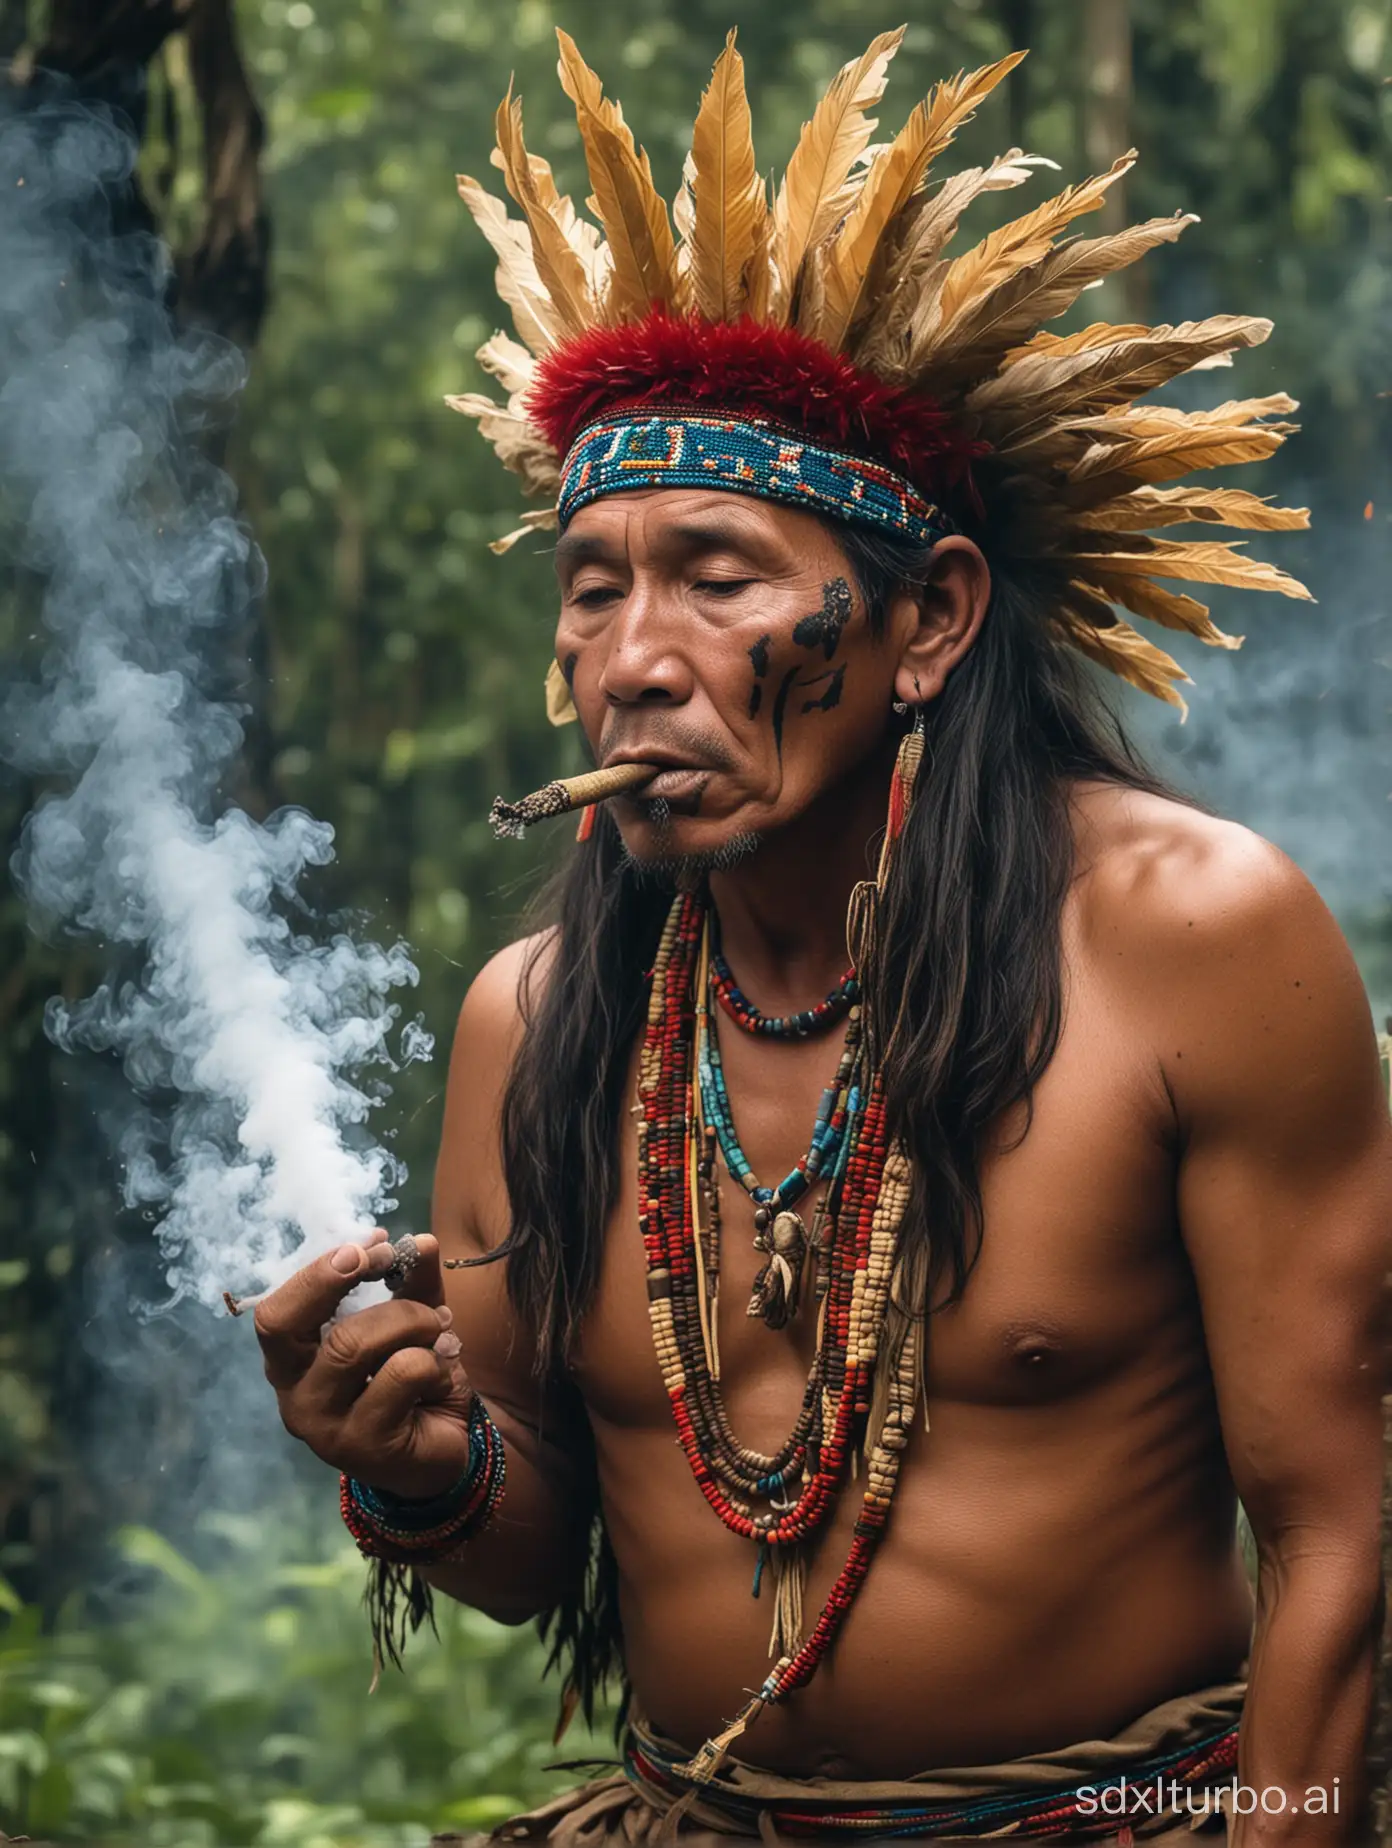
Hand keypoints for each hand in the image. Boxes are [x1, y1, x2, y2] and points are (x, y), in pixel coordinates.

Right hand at [253, 1227, 475, 1498]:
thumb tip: (422, 1241)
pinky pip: (400, 1374)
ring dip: (409, 1320)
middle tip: (393, 1264)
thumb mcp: (412, 1320)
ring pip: (351, 1344)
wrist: (442, 1449)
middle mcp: (293, 1395)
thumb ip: (413, 1281)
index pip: (275, 1313)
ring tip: (440, 1329)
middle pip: (287, 1325)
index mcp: (292, 1360)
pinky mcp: (362, 1447)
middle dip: (349, 1282)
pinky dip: (433, 1360)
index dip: (317, 1272)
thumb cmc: (412, 1379)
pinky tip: (440, 1377)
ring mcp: (322, 1426)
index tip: (372, 1244)